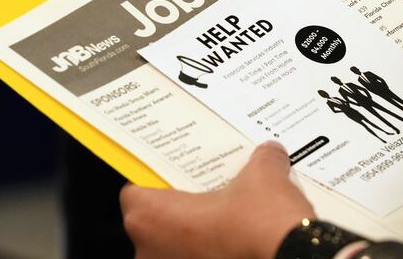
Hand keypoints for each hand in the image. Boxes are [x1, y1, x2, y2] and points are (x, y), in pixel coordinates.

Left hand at [120, 141, 314, 258]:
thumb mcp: (263, 176)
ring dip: (191, 241)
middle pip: (152, 225)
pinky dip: (209, 255)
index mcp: (151, 217)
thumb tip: (269, 154)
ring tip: (225, 226)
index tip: (175, 179)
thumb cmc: (261, 226)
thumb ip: (260, 160)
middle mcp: (149, 252)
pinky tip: (235, 247)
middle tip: (206, 199)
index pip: (133, 194)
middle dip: (176, 214)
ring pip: (171, 251)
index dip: (155, 184)